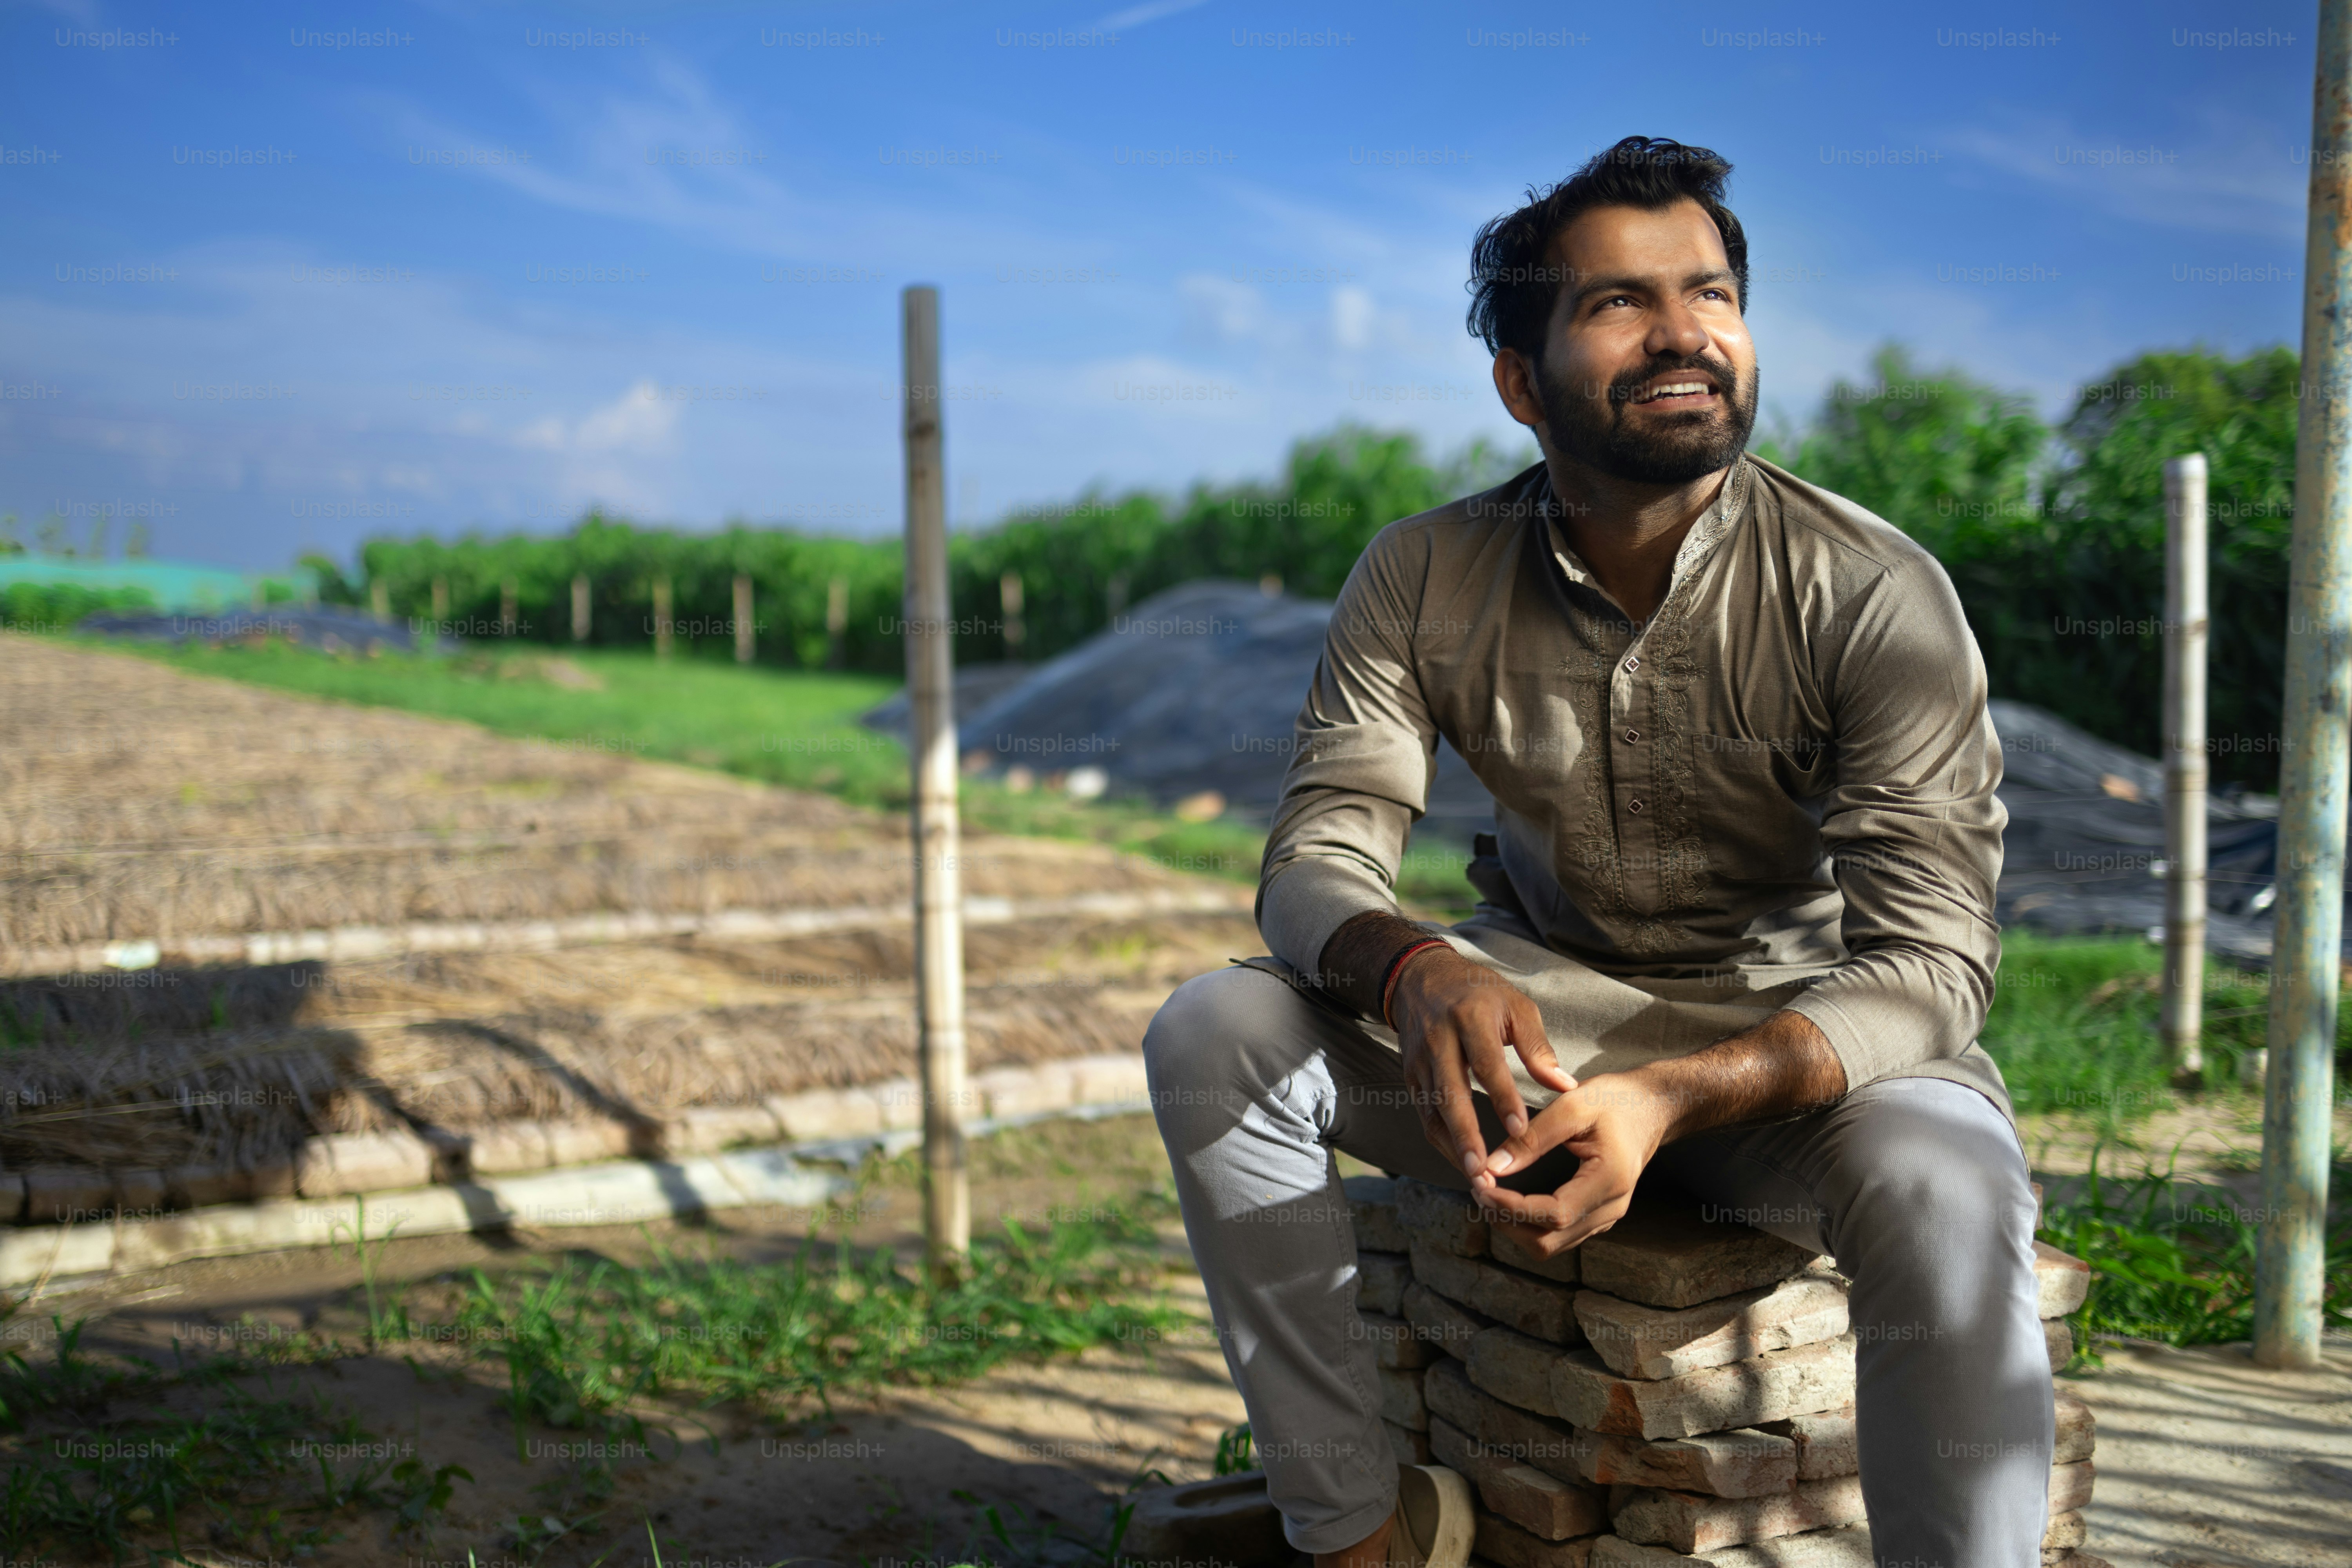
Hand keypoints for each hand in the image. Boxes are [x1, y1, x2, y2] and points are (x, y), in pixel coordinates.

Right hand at [1390, 945, 1575, 1179]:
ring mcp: (1420, 1061)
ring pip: (1433, 1111)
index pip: (1486, 1063)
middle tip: (1484, 1170)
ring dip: (1452, 1147)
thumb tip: (1565, 1086)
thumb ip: (1538, 1048)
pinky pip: (1425, 1114)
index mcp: (1469, 1018)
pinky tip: (1463, 1162)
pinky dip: (1442, 1141)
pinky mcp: (1411, 1076)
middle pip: (1450, 1094)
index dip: (1502, 1098)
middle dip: (1466, 1135)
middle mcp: (1438, 1041)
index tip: (1521, 1130)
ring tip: (1475, 1177)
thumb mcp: (1516, 1006)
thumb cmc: (1479, 994)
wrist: (1422, 980)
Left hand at [1465, 1069, 1684, 1252]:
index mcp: (1610, 1180)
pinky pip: (1558, 1234)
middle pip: (1548, 1241)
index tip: (1482, 1184)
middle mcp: (1611, 1208)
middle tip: (1479, 1188)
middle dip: (1506, 1221)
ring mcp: (1606, 1216)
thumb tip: (1492, 1166)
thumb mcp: (1573, 1105)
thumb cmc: (1616, 1100)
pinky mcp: (1597, 1215)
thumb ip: (1532, 1138)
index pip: (1553, 1215)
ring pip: (1550, 1244)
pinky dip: (1528, 1223)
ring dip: (1514, 1226)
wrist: (1651, 1107)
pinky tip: (1509, 1199)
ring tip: (1488, 1192)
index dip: (1512, 1207)